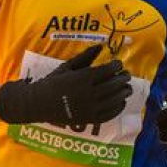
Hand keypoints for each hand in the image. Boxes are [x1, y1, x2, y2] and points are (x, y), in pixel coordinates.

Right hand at [0, 44, 131, 129]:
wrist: (38, 104)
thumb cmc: (53, 82)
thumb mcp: (67, 67)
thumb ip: (85, 57)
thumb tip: (101, 46)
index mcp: (83, 78)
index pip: (108, 70)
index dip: (117, 66)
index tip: (119, 64)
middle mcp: (88, 93)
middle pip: (114, 85)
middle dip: (124, 79)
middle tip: (127, 75)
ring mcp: (90, 108)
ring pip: (115, 100)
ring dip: (124, 93)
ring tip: (127, 88)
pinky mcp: (89, 119)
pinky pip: (109, 114)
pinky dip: (118, 108)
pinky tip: (121, 102)